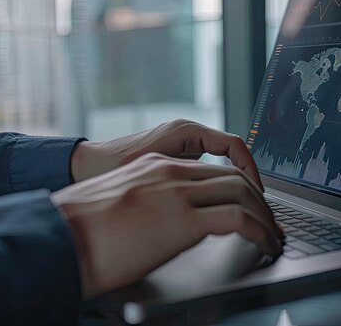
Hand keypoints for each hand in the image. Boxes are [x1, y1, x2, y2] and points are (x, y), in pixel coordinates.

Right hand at [53, 153, 282, 298]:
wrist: (56, 238)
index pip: (214, 169)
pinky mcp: (181, 220)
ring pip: (242, 194)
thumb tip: (160, 222)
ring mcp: (176, 193)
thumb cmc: (78, 230)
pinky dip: (260, 231)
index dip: (241, 187)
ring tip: (274, 237)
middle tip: (271, 222)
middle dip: (260, 201)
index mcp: (156, 165)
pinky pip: (238, 219)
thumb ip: (148, 201)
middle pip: (234, 177)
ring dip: (265, 217)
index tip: (252, 206)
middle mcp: (170, 171)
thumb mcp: (118, 202)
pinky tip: (265, 244)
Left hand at [70, 120, 261, 187]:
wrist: (84, 168)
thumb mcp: (153, 172)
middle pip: (232, 154)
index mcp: (186, 132)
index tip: (256, 194)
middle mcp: (187, 135)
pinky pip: (207, 171)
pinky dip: (217, 186)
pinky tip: (218, 206)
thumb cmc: (111, 168)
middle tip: (256, 205)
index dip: (250, 169)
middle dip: (247, 179)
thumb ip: (185, 178)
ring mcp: (182, 147)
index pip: (234, 145)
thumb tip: (218, 197)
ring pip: (221, 164)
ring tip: (242, 208)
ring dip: (233, 184)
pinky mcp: (175, 159)